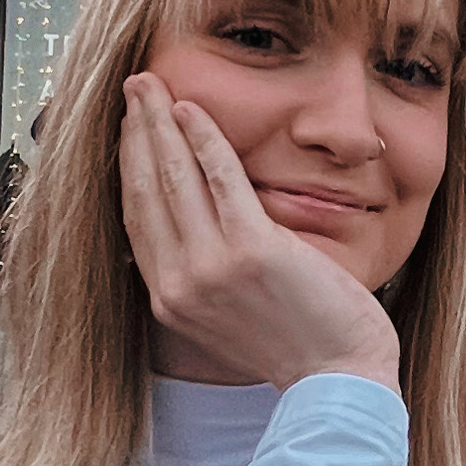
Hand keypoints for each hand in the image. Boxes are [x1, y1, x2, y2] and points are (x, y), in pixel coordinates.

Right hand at [119, 76, 402, 390]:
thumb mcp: (230, 315)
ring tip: (152, 86)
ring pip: (174, 177)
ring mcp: (213, 268)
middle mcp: (179, 285)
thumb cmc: (297, 344)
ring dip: (160, 123)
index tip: (128, 127)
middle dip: (135, 131)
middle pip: (144, 190)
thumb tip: (198, 227)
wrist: (337, 379)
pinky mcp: (253, 250)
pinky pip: (221, 179)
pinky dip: (204, 138)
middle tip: (134, 88)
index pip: (136, 218)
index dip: (127, 165)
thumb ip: (205, 274)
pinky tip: (193, 111)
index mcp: (170, 300)